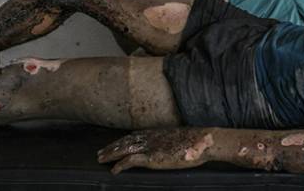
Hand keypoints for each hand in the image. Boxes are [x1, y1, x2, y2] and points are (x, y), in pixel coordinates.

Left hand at [97, 128, 215, 173]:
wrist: (203, 142)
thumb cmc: (198, 142)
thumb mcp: (183, 139)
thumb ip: (174, 142)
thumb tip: (174, 146)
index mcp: (158, 132)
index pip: (136, 134)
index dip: (124, 139)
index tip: (116, 142)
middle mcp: (151, 137)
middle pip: (126, 140)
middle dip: (112, 146)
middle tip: (101, 152)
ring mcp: (151, 147)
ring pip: (124, 149)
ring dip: (111, 154)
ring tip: (101, 159)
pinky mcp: (152, 157)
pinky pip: (130, 161)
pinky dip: (120, 165)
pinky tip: (114, 170)